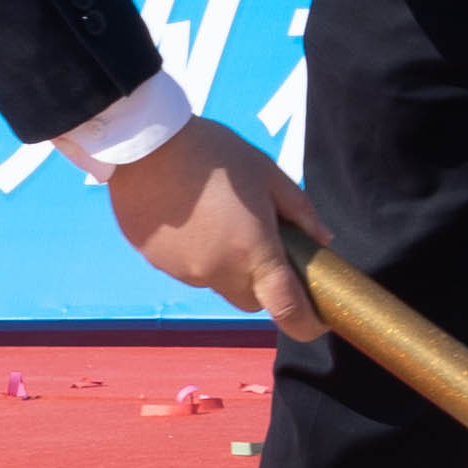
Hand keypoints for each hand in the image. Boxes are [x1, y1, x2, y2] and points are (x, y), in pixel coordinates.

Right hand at [103, 118, 334, 339]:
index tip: (317, 319)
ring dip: (226, 264)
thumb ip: (299, 211)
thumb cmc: (215, 154)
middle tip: (260, 242)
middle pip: (251, 301)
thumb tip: (322, 240)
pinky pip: (186, 268)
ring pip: (217, 283)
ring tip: (217, 217)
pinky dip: (195, 253)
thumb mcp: (268, 174)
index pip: (288, 310)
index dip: (307, 323)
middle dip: (262, 284)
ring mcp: (183, 272)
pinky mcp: (157, 263)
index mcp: (253, 253)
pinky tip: (189, 217)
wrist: (145, 144)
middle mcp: (218, 273)